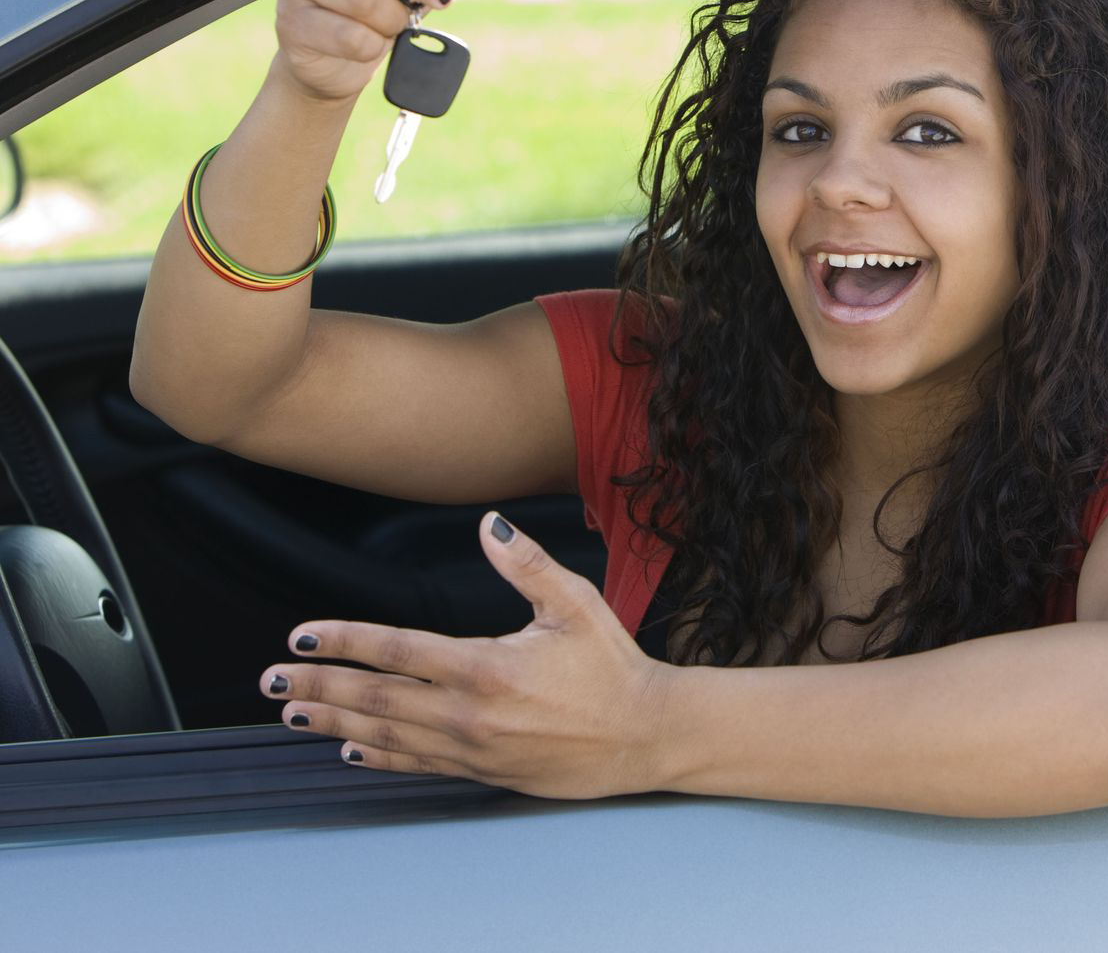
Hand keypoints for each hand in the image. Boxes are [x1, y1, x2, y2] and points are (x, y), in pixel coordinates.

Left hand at [259, 511, 676, 798]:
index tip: (303, 635)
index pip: (396, 650)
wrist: (645, 735)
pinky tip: (350, 749)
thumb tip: (488, 525)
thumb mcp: (574, 602)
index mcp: (486, 667)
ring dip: (333, 721)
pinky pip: (417, 765)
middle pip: (375, 698)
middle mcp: (469, 714)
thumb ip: (525, 563)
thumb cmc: (612, 665)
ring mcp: (472, 749)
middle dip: (319, 686)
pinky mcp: (483, 772)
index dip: (344, 641)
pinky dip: (377, 757)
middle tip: (272, 682)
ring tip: (292, 713)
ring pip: (386, 735)